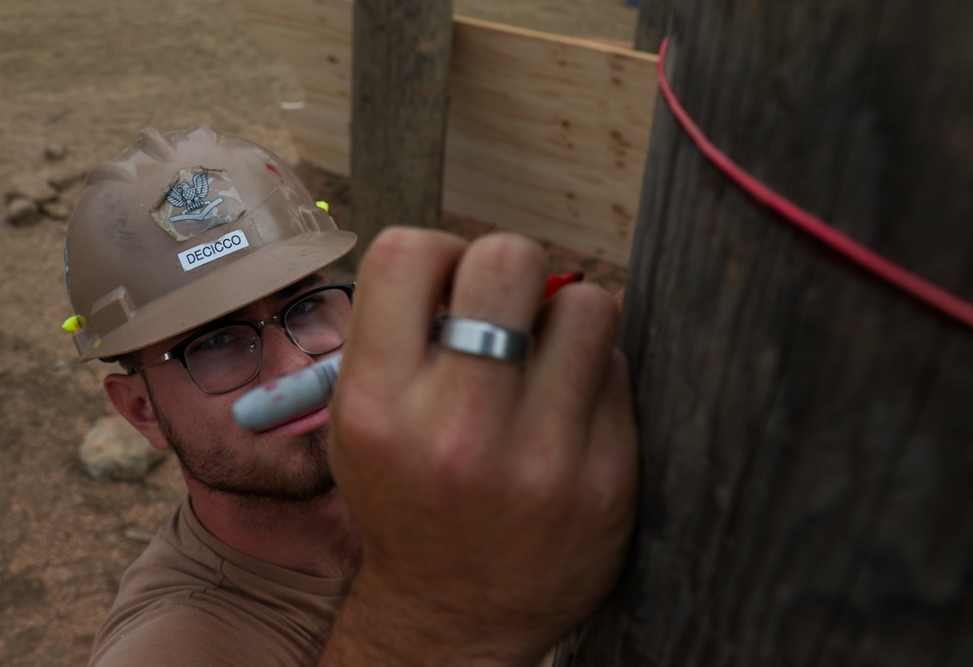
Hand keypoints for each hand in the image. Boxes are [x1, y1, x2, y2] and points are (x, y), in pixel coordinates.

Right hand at [324, 228, 637, 665]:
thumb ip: (395, 336)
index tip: (451, 285)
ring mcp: (542, 456)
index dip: (438, 254)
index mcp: (379, 406)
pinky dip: (594, 373)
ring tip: (545, 359)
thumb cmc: (407, 503)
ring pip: (588, 305)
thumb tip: (464, 258)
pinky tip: (568, 411)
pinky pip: (618, 368)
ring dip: (567, 319)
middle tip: (507, 308)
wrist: (456, 617)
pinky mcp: (608, 478)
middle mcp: (458, 429)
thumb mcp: (358, 426)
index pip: (408, 252)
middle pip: (508, 259)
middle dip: (509, 268)